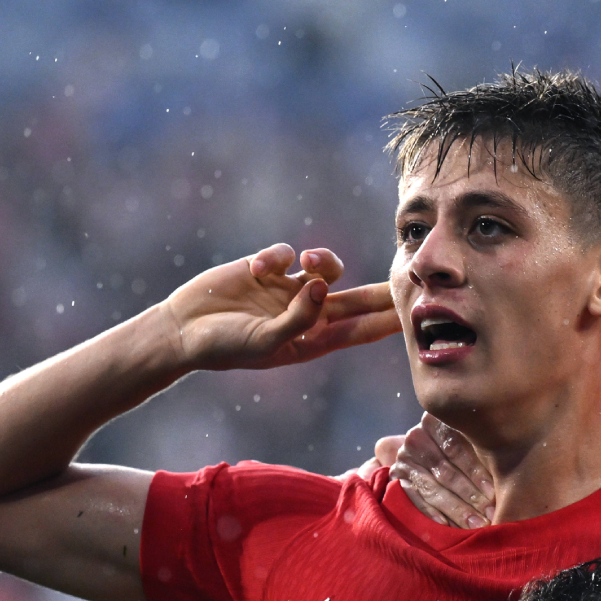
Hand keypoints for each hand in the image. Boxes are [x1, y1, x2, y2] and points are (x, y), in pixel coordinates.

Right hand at [159, 243, 399, 371]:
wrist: (181, 330)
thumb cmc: (223, 347)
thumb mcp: (263, 342)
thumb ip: (297, 319)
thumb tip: (322, 289)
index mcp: (313, 340)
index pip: (361, 331)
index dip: (389, 322)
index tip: (419, 316)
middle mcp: (308, 313)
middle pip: (358, 299)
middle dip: (384, 290)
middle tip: (415, 277)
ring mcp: (289, 290)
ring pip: (327, 268)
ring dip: (324, 260)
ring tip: (308, 263)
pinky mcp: (268, 269)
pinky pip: (287, 253)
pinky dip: (276, 257)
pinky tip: (257, 269)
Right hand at [381, 414, 495, 527]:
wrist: (425, 452)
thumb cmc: (463, 447)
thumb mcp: (470, 441)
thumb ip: (481, 450)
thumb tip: (509, 474)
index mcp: (436, 421)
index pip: (456, 447)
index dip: (476, 471)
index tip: (493, 492)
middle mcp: (417, 437)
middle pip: (445, 470)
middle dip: (470, 494)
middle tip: (489, 513)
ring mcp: (404, 459)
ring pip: (432, 487)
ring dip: (456, 509)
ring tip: (476, 524)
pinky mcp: (396, 480)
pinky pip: (414, 500)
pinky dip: (432, 514)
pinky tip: (448, 526)